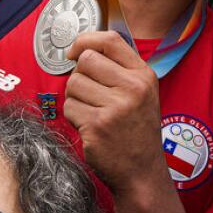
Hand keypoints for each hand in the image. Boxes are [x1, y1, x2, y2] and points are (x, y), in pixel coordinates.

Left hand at [63, 31, 164, 192]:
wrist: (142, 172)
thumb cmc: (136, 131)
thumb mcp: (142, 93)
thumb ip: (119, 69)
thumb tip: (82, 49)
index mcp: (143, 75)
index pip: (110, 40)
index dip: (86, 40)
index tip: (75, 50)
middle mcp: (132, 88)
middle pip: (86, 60)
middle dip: (79, 75)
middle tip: (88, 93)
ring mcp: (115, 107)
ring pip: (73, 83)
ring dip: (75, 98)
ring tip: (92, 112)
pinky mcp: (97, 125)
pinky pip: (69, 107)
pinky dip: (73, 116)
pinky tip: (90, 126)